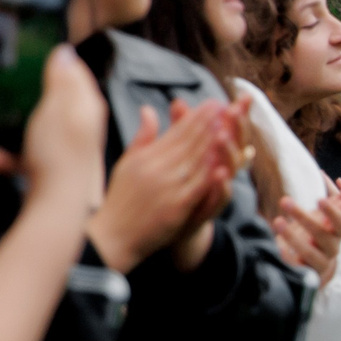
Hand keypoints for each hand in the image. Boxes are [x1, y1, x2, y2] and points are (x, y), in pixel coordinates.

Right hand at [0, 46, 108, 203]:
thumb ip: (62, 81)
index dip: (60, 61)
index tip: (37, 53)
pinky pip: (19, 156)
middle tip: (10, 81)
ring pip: (33, 128)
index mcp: (86, 106)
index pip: (78, 73)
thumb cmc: (60, 155)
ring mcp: (62, 147)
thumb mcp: (58, 108)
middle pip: (55, 100)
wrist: (55, 202)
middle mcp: (78, 126)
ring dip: (10, 125)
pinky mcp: (46, 167)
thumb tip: (65, 53)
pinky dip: (1, 156)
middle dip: (31, 91)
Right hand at [86, 99, 242, 271]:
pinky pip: (196, 186)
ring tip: (227, 126)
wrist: (113, 236)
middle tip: (224, 107)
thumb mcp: (127, 164)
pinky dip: (208, 174)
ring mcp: (166, 187)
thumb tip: (149, 108)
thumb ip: (143, 137)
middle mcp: (155, 169)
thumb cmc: (121, 199)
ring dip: (211, 143)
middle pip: (186, 142)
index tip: (212, 103)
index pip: (175, 132)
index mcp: (145, 157)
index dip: (195, 117)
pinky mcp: (175, 206)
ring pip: (193, 160)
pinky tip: (221, 162)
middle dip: (207, 123)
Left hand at [271, 188, 340, 287]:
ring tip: (277, 221)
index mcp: (337, 234)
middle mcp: (331, 250)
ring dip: (292, 237)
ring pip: (309, 253)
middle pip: (321, 235)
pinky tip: (276, 244)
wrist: (315, 265)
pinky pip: (296, 267)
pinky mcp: (304, 274)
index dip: (333, 213)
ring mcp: (318, 263)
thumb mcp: (330, 218)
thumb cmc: (320, 234)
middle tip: (285, 200)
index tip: (320, 200)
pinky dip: (287, 256)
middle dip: (304, 218)